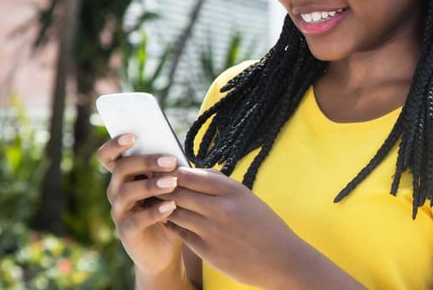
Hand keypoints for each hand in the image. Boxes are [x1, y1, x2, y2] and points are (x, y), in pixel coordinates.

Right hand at [97, 134, 182, 276]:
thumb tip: (175, 152)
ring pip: (127, 192)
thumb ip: (166, 169)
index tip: (132, 135)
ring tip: (172, 183)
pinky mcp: (126, 232)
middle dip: (146, 162)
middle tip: (170, 161)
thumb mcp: (168, 185)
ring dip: (151, 185)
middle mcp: (116, 191)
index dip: (114, 144)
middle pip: (121, 169)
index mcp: (124, 176)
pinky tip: (171, 206)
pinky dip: (154, 212)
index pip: (109, 156)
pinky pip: (136, 220)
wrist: (167, 248)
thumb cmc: (168, 208)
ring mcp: (119, 212)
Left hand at [162, 168, 317, 288]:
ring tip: (155, 202)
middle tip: (152, 186)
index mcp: (232, 190)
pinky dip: (172, 224)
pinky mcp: (207, 250)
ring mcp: (212, 230)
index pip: (191, 175)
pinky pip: (180, 233)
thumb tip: (194, 172)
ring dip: (164, 207)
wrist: (281, 260)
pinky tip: (168, 220)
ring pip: (175, 212)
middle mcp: (220, 208)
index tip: (165, 172)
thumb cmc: (265, 225)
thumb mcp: (247, 197)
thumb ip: (221, 184)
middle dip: (163, 188)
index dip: (173, 173)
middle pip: (178, 192)